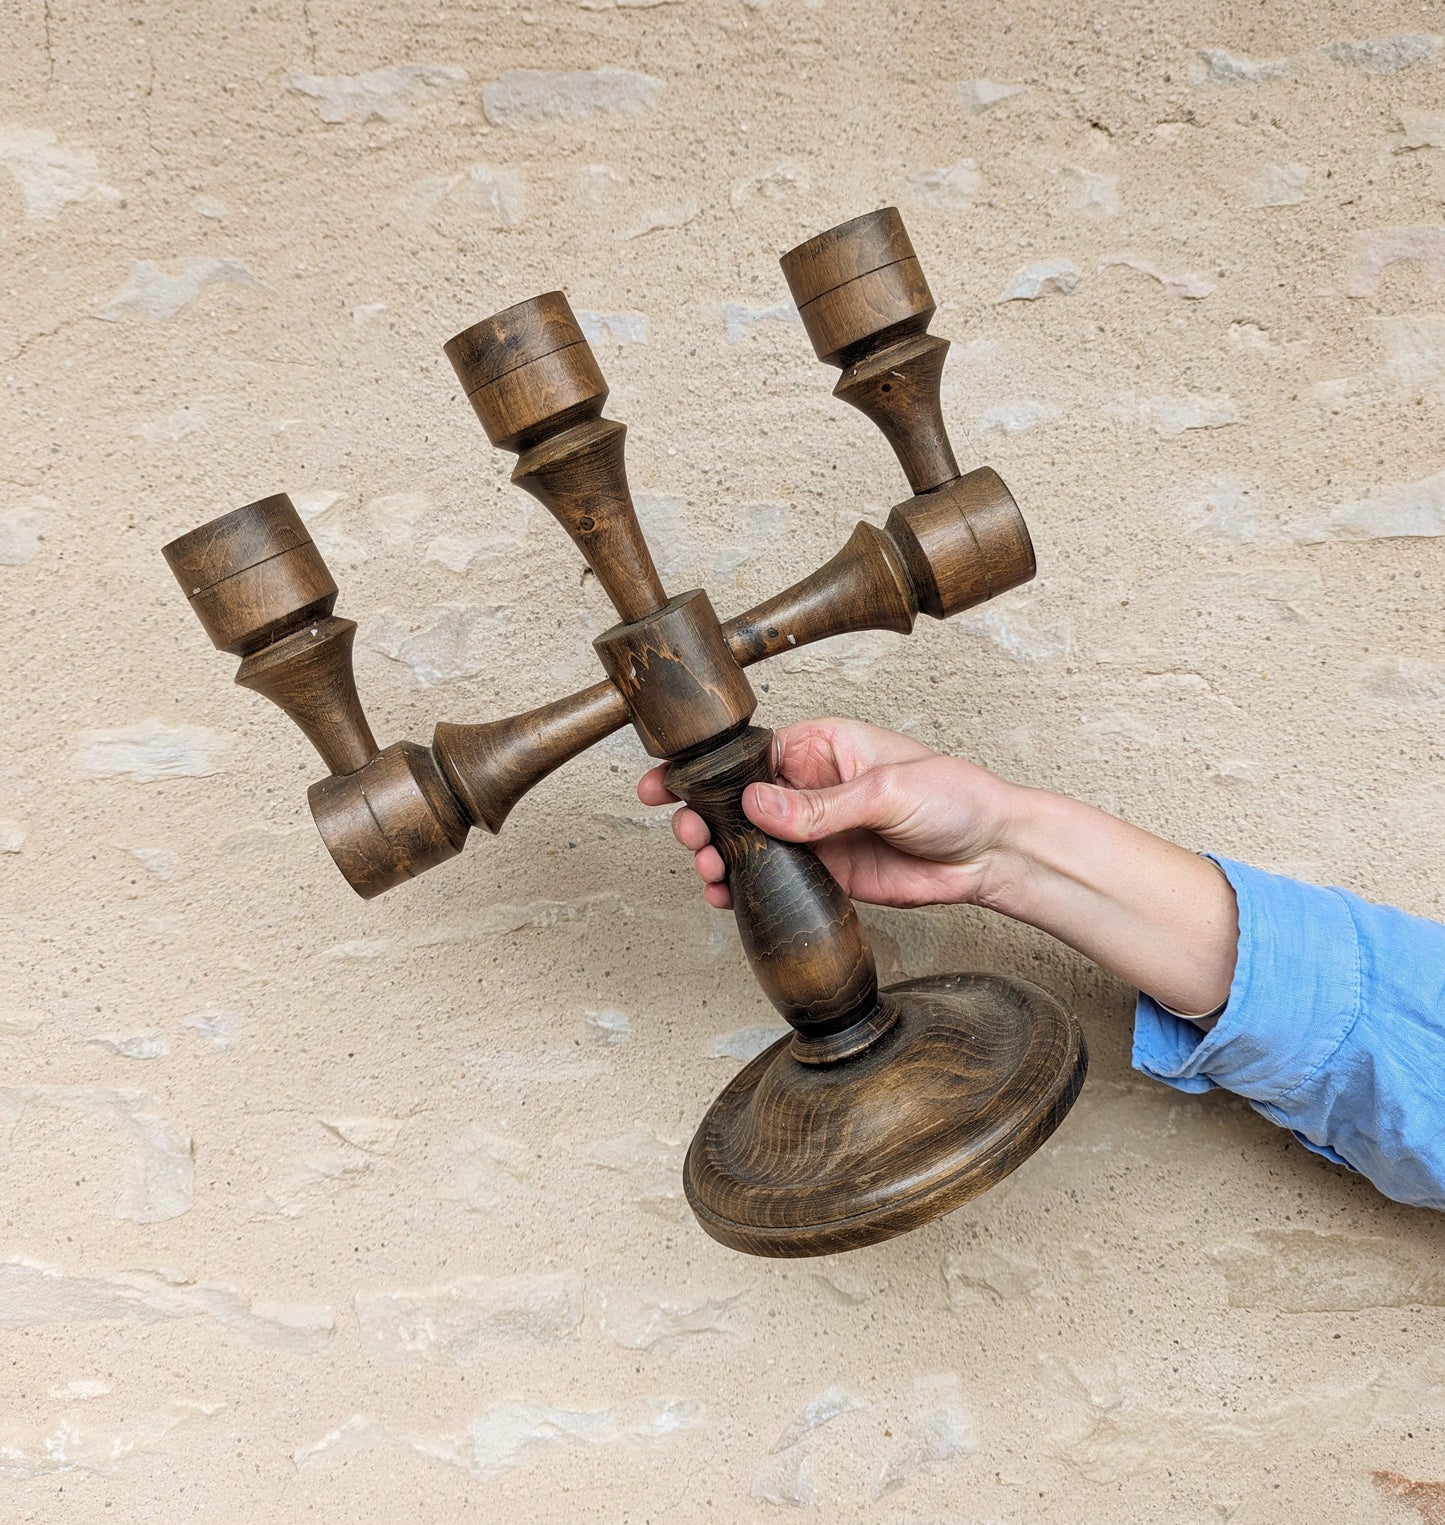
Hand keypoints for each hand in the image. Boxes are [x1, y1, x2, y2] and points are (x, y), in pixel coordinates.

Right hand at [636, 717, 1017, 910]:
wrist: (991, 854)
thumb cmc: (954, 798)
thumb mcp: (887, 791)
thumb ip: (820, 805)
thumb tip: (758, 804)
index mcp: (821, 747)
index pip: (748, 755)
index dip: (704, 771)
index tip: (666, 783)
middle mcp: (809, 787)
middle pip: (736, 801)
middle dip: (702, 817)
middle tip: (691, 837)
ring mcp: (814, 832)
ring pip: (747, 842)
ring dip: (717, 855)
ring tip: (707, 869)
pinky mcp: (824, 871)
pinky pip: (771, 877)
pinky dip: (743, 887)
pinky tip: (726, 895)